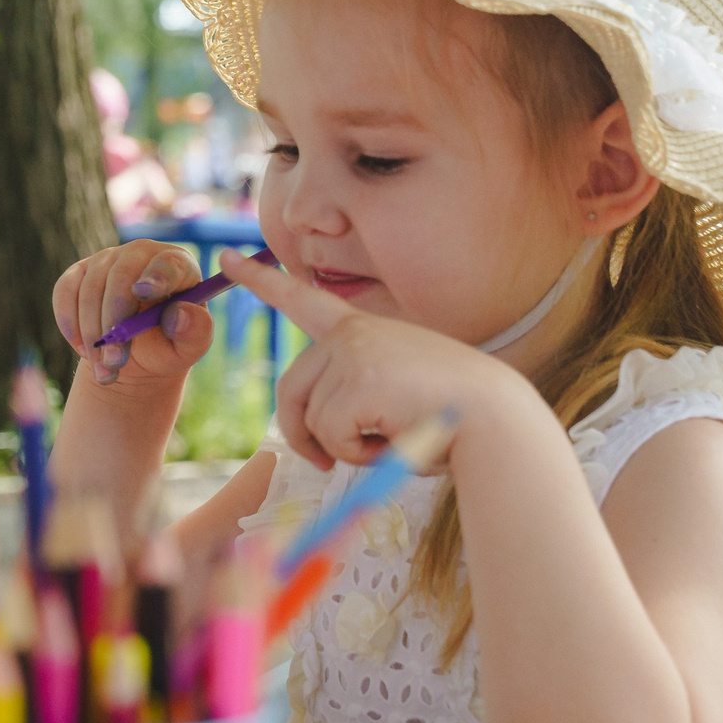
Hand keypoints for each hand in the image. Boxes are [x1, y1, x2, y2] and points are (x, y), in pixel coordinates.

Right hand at [53, 239, 216, 390]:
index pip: (168, 264)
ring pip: (90, 290)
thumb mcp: (189, 347)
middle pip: (121, 277)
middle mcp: (141, 254)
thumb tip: (180, 313)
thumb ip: (195, 331)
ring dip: (92, 333)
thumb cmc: (168, 345)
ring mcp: (107, 259)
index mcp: (178, 266)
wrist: (134, 354)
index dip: (156, 275)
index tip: (144, 292)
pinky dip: (69, 323)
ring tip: (103, 367)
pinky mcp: (79, 272)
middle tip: (114, 361)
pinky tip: (83, 348)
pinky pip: (64, 292)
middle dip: (113, 322)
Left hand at [220, 250, 519, 472]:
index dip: (261, 281)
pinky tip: (396, 442)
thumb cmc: (451, 416)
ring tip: (395, 438)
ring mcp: (352, 354)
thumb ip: (351, 393)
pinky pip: (330, 437)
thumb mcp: (394, 389)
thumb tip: (316, 443)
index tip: (226, 258)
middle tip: (323, 464)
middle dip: (300, 434)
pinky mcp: (355, 382)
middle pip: (290, 390)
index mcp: (362, 329)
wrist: (496, 420)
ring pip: (312, 420)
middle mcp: (352, 333)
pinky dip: (358, 455)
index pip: (302, 300)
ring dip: (346, 448)